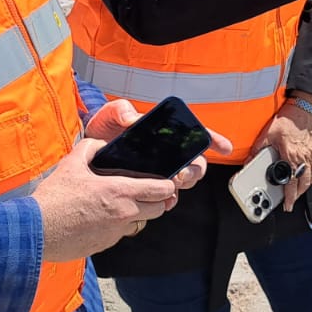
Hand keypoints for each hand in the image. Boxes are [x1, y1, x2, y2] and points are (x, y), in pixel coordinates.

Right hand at [33, 138, 180, 260]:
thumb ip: (91, 147)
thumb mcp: (72, 164)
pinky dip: (117, 226)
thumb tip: (100, 144)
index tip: (165, 182)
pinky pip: (120, 234)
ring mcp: (115, 232)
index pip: (162, 190)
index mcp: (120, 191)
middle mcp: (123, 214)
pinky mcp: (105, 245)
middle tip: (147, 193)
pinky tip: (101, 218)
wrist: (36, 230)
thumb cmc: (53, 198)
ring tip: (121, 204)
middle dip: (158, 201)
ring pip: (141, 223)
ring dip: (137, 214)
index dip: (167, 186)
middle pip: (159, 209)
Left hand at [83, 99, 230, 190]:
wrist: (87, 150)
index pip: (195, 134)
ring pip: (185, 180)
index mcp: (165, 132)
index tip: (224, 148)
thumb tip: (133, 118)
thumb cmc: (103, 128)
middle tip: (181, 173)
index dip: (214, 140)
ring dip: (184, 184)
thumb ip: (121, 110)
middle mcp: (168, 152)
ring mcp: (160, 170)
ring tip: (172, 186)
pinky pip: (166, 195)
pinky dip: (168, 199)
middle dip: (195, 169)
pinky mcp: (149, 186)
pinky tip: (163, 200)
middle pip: (196, 162)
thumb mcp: (110, 114)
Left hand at [255, 104, 311, 212]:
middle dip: (297, 194)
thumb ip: (258, 149)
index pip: (291, 182)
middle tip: (292, 200)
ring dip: (306, 185)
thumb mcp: (268, 133)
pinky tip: (309, 175)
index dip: (289, 196)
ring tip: (299, 190)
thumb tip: (249, 161)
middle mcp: (304, 157)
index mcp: (291, 155)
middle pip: (304, 183)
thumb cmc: (288, 119)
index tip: (287, 204)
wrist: (305, 106)